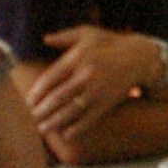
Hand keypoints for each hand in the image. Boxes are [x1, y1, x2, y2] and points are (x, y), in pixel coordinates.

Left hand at [26, 27, 158, 140]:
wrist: (139, 57)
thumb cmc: (110, 43)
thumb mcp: (88, 33)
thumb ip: (64, 36)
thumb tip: (44, 39)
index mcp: (77, 58)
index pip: (50, 79)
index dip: (36, 93)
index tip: (28, 102)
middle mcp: (85, 75)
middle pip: (57, 98)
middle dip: (41, 110)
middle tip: (31, 118)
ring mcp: (97, 91)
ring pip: (70, 111)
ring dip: (54, 122)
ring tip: (43, 128)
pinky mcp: (107, 103)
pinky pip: (88, 120)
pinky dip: (76, 129)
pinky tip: (66, 134)